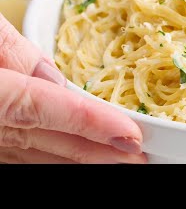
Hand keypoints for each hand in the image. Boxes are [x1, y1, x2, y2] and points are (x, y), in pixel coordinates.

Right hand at [0, 15, 146, 163]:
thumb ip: (16, 52)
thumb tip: (57, 78)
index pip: (40, 107)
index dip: (88, 122)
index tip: (129, 134)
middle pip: (48, 140)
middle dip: (99, 151)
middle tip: (142, 156)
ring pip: (37, 154)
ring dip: (82, 159)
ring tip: (124, 161)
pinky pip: (23, 155)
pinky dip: (55, 157)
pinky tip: (81, 159)